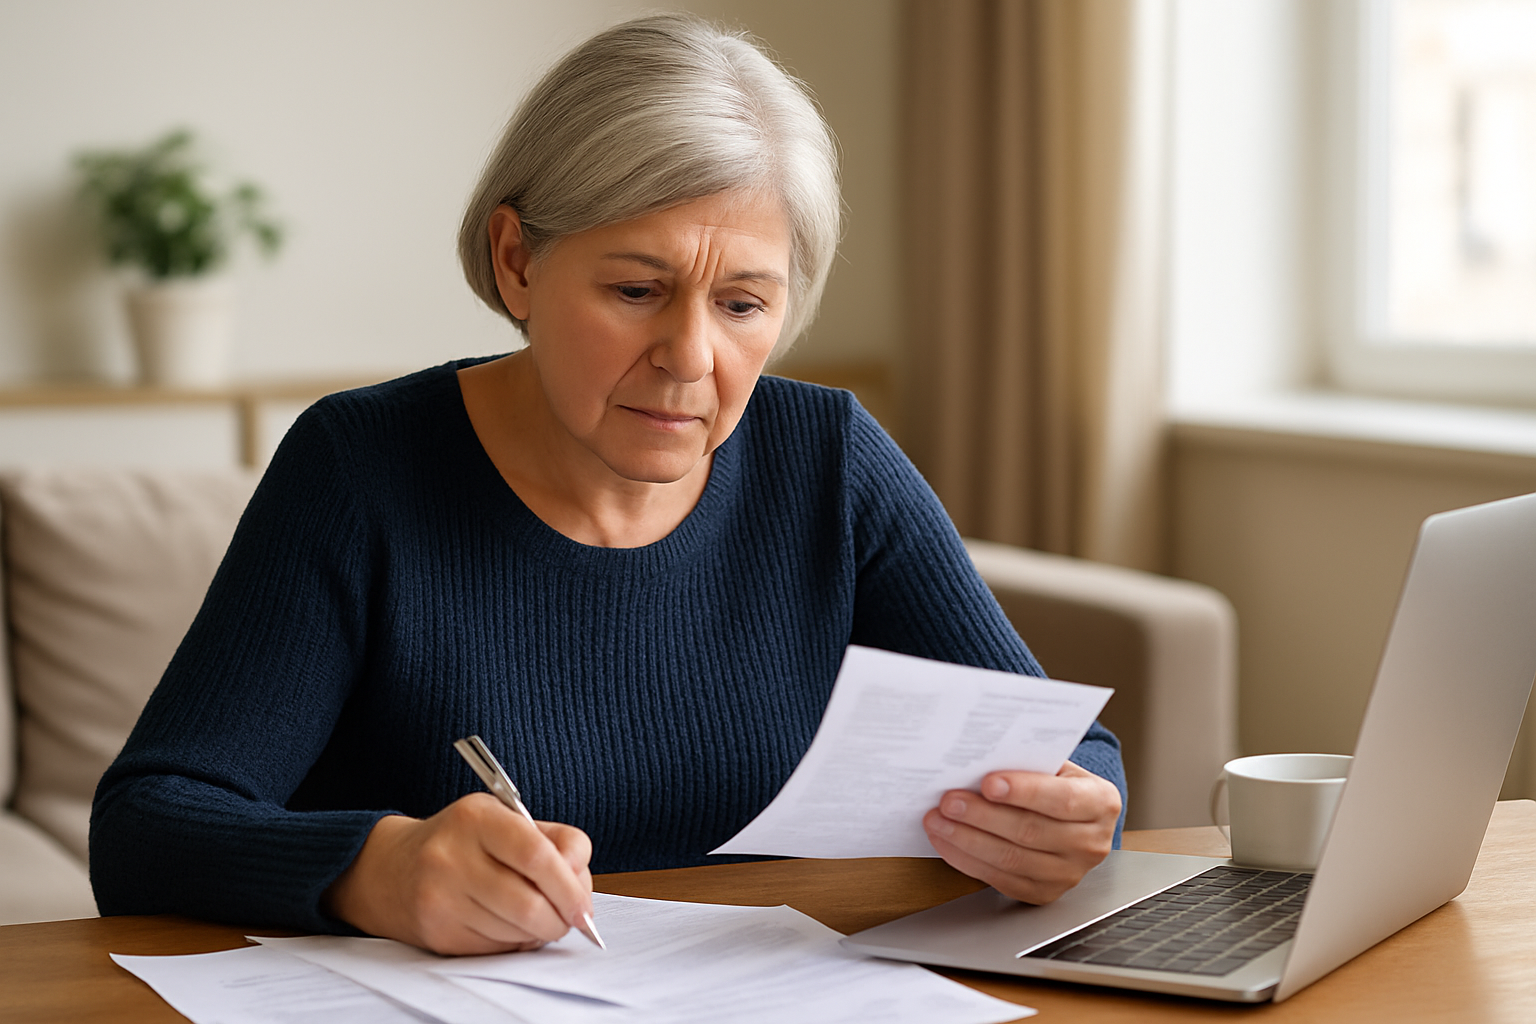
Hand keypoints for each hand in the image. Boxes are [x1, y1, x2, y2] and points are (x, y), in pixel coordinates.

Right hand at [324, 792, 593, 954]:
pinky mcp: (437, 934)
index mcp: (476, 818)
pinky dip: (515, 943)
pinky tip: (509, 926)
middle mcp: (452, 857)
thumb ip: (556, 841)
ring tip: (537, 917)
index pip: (535, 855)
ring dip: (540, 932)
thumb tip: (580, 881)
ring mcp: (440, 899)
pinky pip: (496, 950)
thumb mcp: (508, 819)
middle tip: (569, 919)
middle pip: (528, 904)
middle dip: (561, 919)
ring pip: (515, 932)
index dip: (569, 886)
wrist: (391, 869)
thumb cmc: (464, 842)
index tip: (584, 905)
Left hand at [923, 761, 1121, 903]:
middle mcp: (1091, 842)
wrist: (1074, 819)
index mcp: (1101, 802)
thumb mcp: (1056, 766)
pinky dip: (967, 860)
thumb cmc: (1057, 784)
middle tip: (948, 800)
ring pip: (1012, 859)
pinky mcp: (1044, 893)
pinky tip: (947, 842)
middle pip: (1030, 832)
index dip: (1024, 791)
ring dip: (967, 840)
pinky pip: (1000, 880)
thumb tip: (980, 757)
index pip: (1063, 799)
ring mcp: (1070, 873)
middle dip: (983, 815)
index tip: (987, 782)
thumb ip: (1029, 762)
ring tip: (938, 820)